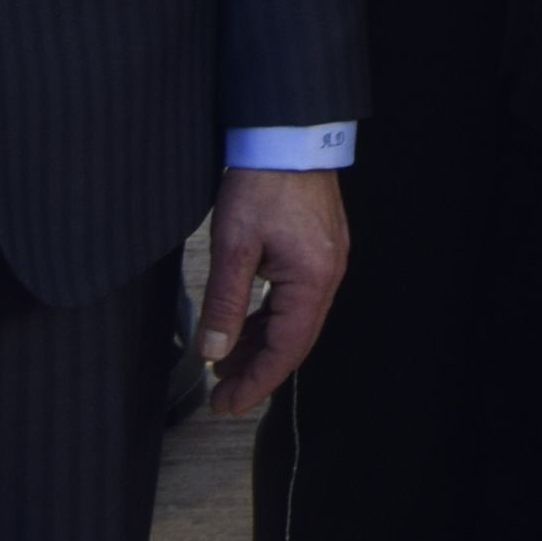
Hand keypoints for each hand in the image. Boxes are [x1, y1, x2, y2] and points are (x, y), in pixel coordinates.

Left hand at [197, 165, 349, 416]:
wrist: (286, 135)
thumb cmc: (264, 183)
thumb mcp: (234, 247)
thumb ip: (225, 304)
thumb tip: (214, 351)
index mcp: (312, 280)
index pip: (286, 350)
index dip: (255, 383)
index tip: (227, 405)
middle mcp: (327, 276)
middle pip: (293, 342)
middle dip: (257, 371)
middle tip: (221, 396)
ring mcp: (325, 263)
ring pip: (293, 322)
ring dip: (260, 346)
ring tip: (224, 363)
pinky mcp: (316, 251)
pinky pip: (294, 300)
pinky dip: (268, 320)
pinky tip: (244, 327)